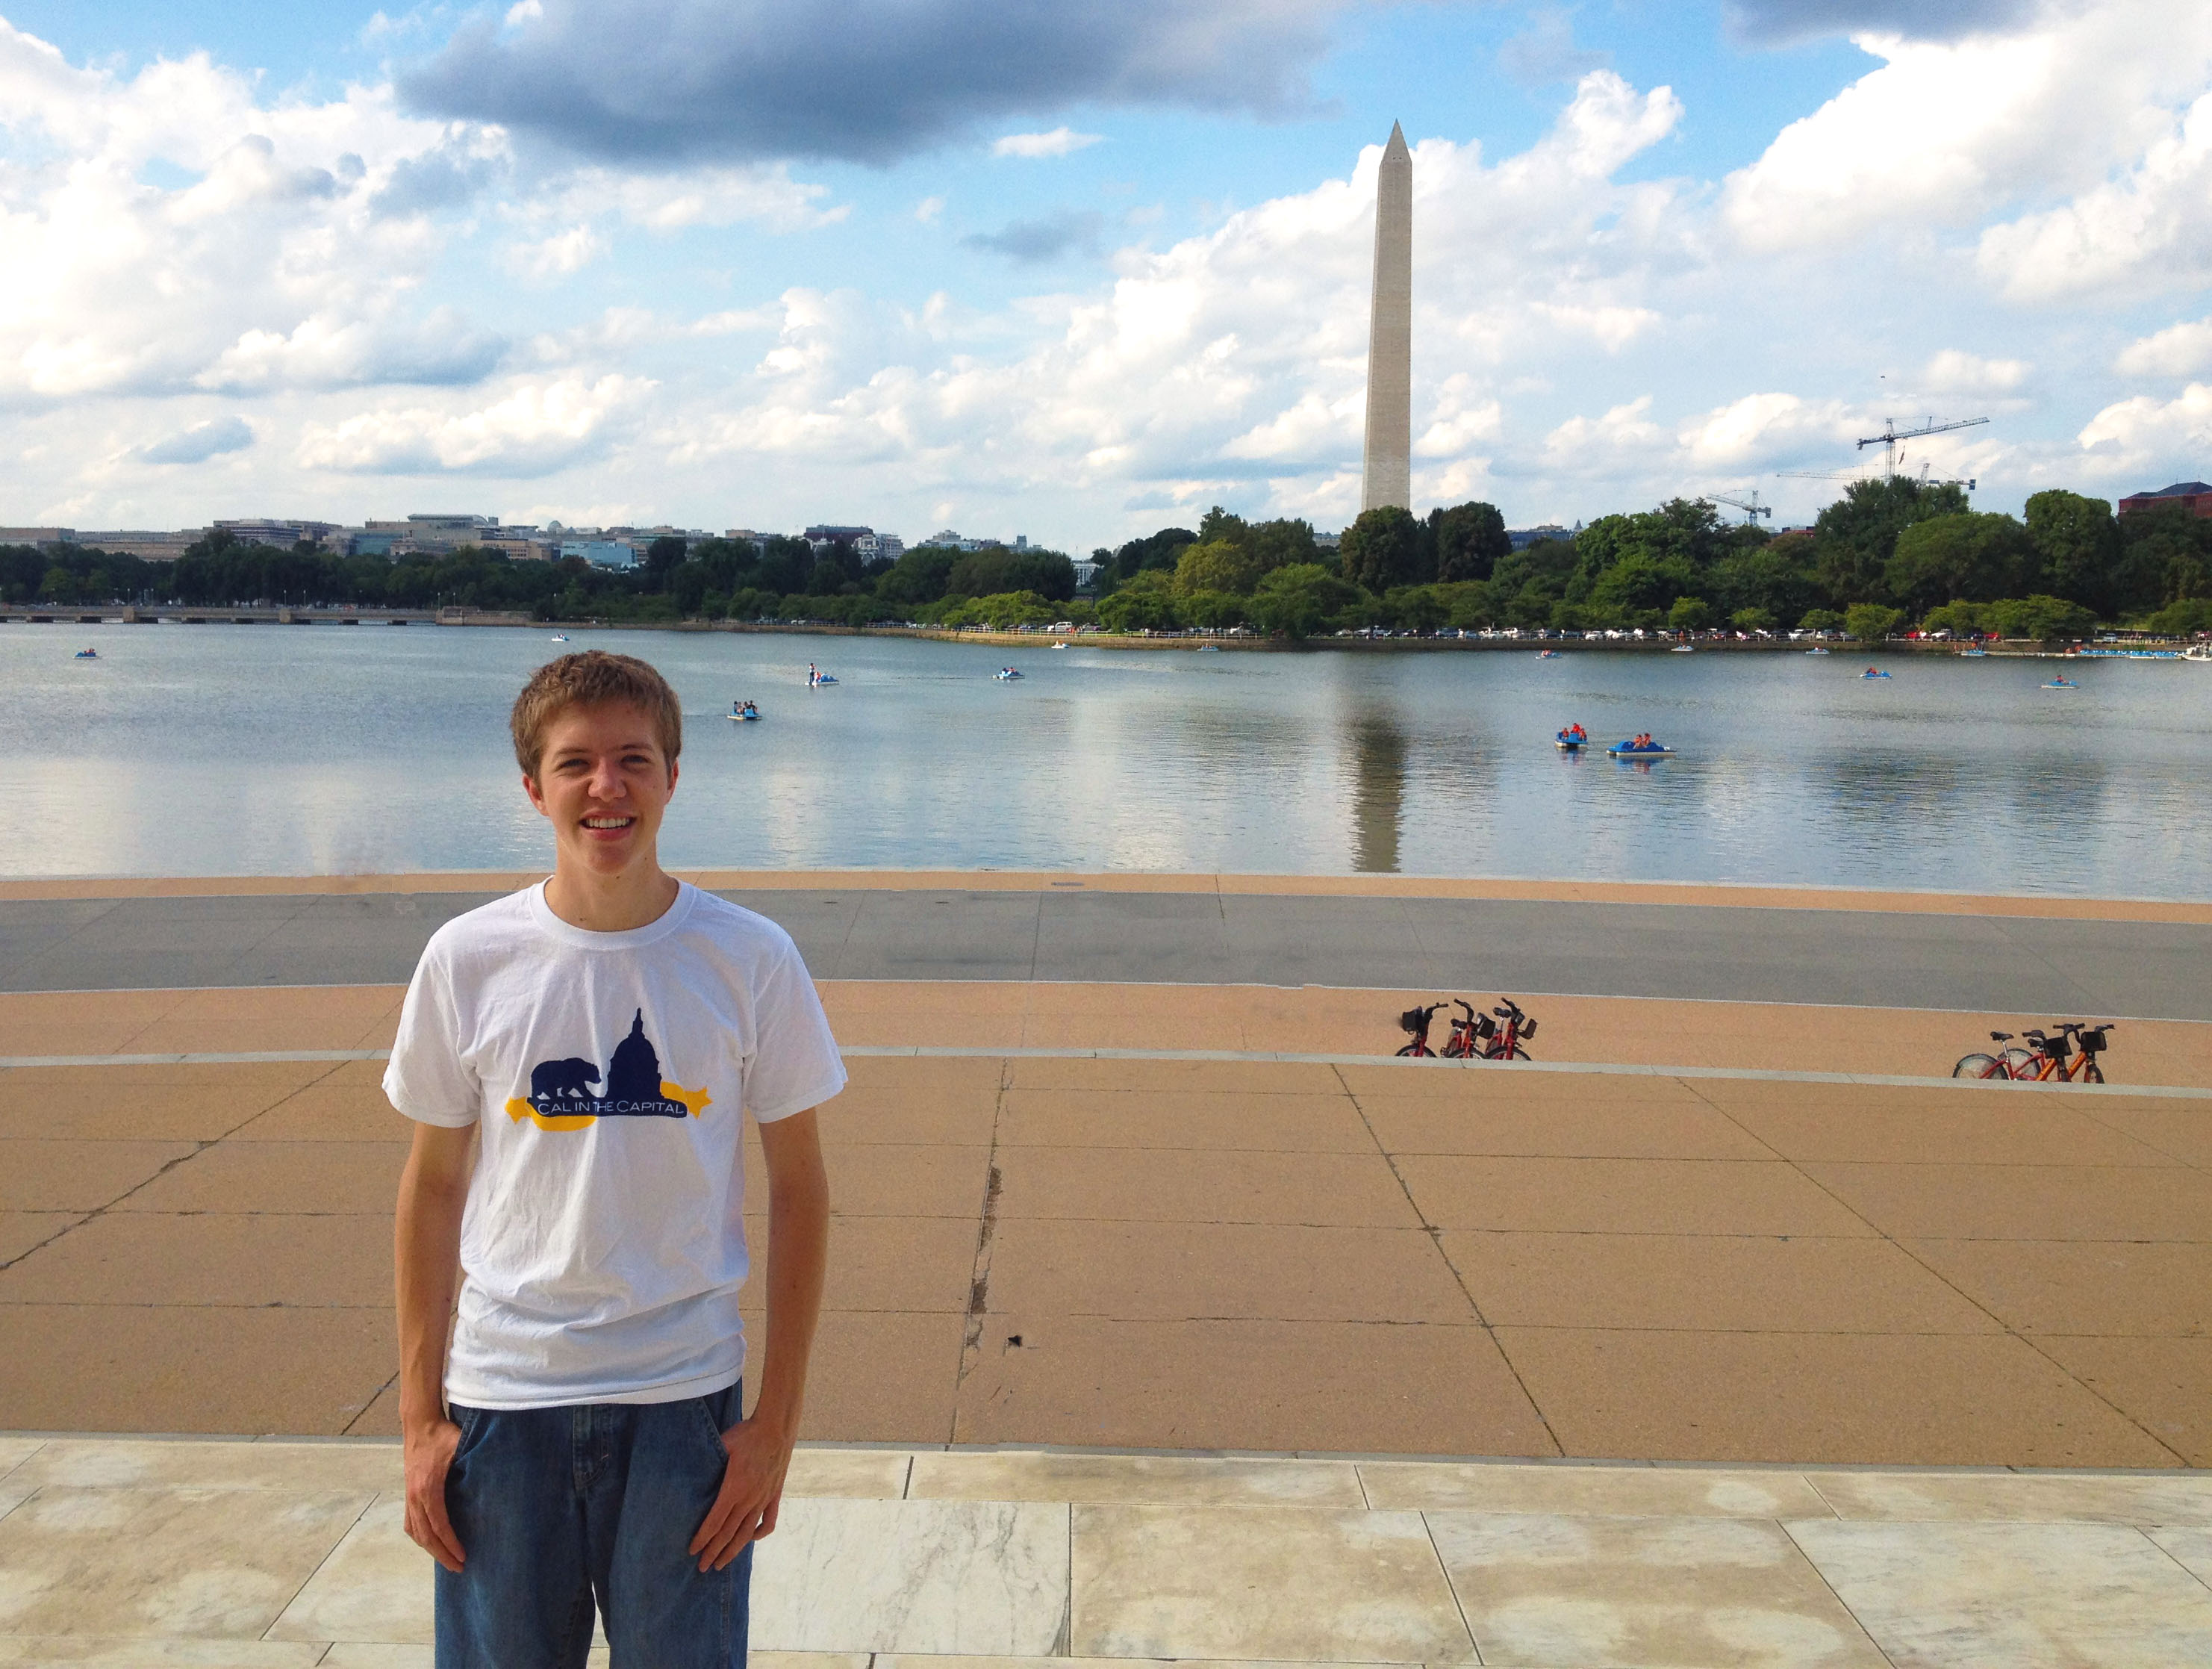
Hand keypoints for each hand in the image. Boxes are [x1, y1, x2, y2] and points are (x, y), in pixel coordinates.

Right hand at [402, 1417, 466, 1572]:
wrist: (419, 1424)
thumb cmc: (444, 1434)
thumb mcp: (462, 1445)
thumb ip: (475, 1462)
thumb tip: (498, 1476)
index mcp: (428, 1488)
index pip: (439, 1525)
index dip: (450, 1544)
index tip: (463, 1557)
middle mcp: (415, 1496)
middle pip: (426, 1535)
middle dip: (442, 1554)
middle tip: (459, 1568)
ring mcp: (409, 1495)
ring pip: (415, 1532)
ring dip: (430, 1549)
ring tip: (447, 1560)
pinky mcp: (408, 1493)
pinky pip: (410, 1522)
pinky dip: (420, 1537)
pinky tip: (431, 1543)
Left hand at [688, 1415, 793, 1571]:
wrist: (776, 1428)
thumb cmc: (747, 1434)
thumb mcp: (722, 1445)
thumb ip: (707, 1461)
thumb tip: (685, 1468)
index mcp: (733, 1489)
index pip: (714, 1522)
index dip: (702, 1539)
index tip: (692, 1552)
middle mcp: (749, 1499)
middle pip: (728, 1534)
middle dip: (714, 1552)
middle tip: (702, 1568)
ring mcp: (763, 1499)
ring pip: (747, 1533)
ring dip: (733, 1551)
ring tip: (722, 1564)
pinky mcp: (774, 1495)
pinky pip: (769, 1521)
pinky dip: (760, 1534)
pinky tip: (750, 1539)